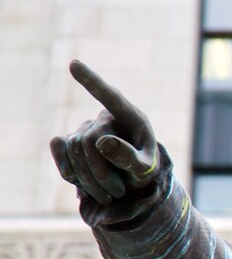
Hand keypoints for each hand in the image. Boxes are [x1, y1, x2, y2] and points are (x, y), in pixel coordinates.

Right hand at [50, 60, 159, 204]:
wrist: (130, 180)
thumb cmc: (144, 170)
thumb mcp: (146, 170)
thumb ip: (130, 158)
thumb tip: (101, 142)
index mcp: (130, 117)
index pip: (110, 96)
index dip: (92, 81)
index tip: (73, 65)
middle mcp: (105, 117)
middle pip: (89, 142)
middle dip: (101, 173)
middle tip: (118, 193)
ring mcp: (85, 126)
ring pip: (74, 149)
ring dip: (89, 179)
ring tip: (109, 193)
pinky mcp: (69, 138)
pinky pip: (60, 150)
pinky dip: (70, 171)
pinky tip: (84, 183)